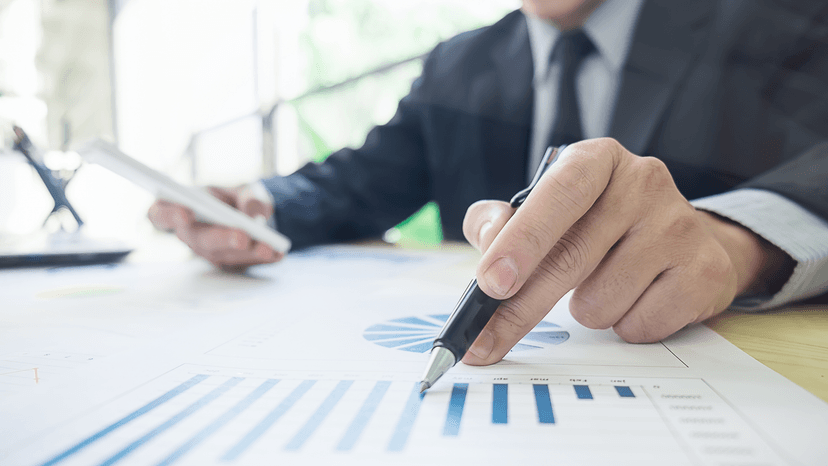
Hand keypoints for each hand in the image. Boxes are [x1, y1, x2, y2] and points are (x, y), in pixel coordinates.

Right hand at [147, 185, 282, 270]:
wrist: (251, 214)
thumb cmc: (236, 199)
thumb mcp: (245, 189)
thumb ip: (250, 197)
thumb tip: (255, 214)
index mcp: (181, 207)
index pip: (161, 214)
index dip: (169, 214)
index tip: (185, 213)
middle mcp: (189, 233)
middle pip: (199, 239)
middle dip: (222, 238)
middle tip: (243, 237)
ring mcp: (207, 252)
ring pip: (223, 255)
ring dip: (247, 253)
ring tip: (269, 248)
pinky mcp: (226, 264)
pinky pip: (242, 264)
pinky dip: (261, 259)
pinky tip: (278, 254)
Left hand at [461, 138, 792, 364]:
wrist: (684, 241)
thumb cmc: (599, 224)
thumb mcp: (545, 208)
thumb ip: (501, 220)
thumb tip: (488, 238)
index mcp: (596, 160)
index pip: (559, 193)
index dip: (522, 240)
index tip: (490, 282)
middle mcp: (642, 181)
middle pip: (571, 258)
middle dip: (519, 308)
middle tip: (486, 339)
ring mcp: (679, 225)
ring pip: (600, 302)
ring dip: (584, 311)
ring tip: (601, 287)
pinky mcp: (704, 270)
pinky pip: (639, 325)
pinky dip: (623, 325)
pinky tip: (635, 298)